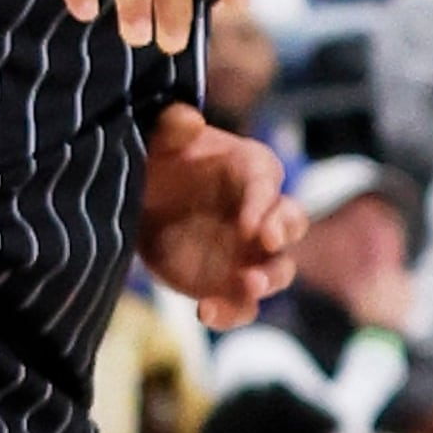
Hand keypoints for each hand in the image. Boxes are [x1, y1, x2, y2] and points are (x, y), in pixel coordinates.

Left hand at [138, 103, 301, 330]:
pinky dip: (231, 313)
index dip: (264, 203)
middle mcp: (262, 213)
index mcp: (250, 169)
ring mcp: (250, 252)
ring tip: (248, 284)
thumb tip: (186, 119)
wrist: (141, 200)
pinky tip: (205, 313)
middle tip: (265, 243)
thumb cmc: (161, 160)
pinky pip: (242, 305)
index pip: (268, 182)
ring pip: (277, 270)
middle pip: (292, 223)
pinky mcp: (230, 283)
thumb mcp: (160, 140)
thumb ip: (173, 128)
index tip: (253, 224)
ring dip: (268, 279)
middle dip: (284, 234)